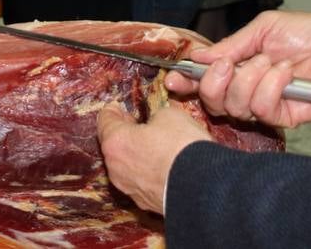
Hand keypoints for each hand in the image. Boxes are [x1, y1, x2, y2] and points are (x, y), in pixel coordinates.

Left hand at [96, 104, 211, 214]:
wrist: (205, 188)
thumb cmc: (182, 146)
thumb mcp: (169, 114)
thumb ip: (154, 115)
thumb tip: (155, 120)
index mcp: (116, 142)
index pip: (105, 119)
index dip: (113, 109)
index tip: (119, 106)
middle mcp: (116, 168)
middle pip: (113, 145)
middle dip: (124, 133)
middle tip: (137, 124)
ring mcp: (129, 189)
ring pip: (126, 166)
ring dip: (136, 154)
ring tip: (154, 146)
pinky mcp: (146, 203)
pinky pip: (141, 181)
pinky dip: (147, 172)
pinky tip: (163, 166)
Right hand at [170, 10, 310, 127]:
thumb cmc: (309, 33)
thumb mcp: (263, 29)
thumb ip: (231, 45)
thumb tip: (198, 58)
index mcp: (238, 65)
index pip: (204, 79)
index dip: (185, 82)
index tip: (173, 79)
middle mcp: (247, 87)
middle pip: (212, 100)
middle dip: (213, 83)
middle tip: (227, 64)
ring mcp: (264, 104)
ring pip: (235, 106)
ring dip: (250, 79)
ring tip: (272, 63)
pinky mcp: (283, 118)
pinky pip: (262, 110)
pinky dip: (272, 87)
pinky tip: (286, 73)